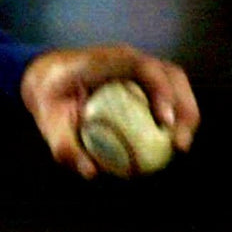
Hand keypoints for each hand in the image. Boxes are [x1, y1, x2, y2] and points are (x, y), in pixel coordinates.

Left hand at [20, 44, 199, 177]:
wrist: (45, 77)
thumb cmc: (48, 97)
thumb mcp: (47, 122)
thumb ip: (65, 146)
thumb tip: (91, 173)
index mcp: (107, 59)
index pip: (143, 67)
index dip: (160, 92)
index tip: (164, 123)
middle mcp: (129, 58)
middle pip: (171, 76)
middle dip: (184, 108)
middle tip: (179, 144)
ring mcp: (140, 66)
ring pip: (176, 84)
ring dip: (185, 113)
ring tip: (180, 146)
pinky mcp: (144, 78)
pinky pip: (166, 95)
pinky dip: (174, 115)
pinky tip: (171, 144)